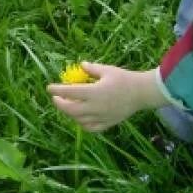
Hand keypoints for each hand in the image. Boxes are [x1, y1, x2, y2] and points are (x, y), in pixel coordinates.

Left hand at [46, 62, 168, 132]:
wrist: (142, 93)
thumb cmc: (125, 79)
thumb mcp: (107, 70)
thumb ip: (92, 68)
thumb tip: (80, 65)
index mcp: (94, 92)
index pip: (69, 92)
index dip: (57, 90)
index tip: (49, 88)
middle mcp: (95, 107)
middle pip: (70, 110)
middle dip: (60, 104)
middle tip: (56, 98)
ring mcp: (101, 117)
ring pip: (78, 120)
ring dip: (70, 113)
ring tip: (69, 105)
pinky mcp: (107, 124)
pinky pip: (90, 128)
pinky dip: (82, 123)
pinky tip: (81, 117)